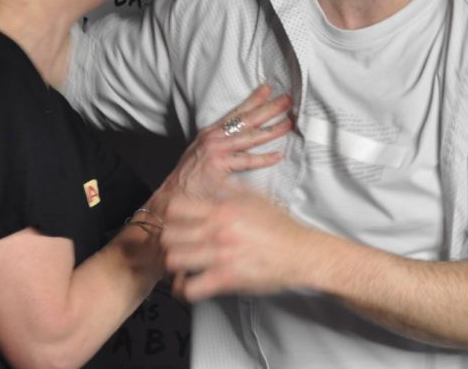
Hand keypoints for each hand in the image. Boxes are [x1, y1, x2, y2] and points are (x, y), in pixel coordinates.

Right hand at [154, 85, 292, 202]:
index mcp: (211, 133)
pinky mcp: (219, 164)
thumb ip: (221, 147)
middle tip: (288, 100)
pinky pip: (247, 160)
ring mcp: (216, 149)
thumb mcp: (201, 155)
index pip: (236, 112)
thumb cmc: (187, 179)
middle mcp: (214, 137)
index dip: (253, 100)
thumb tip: (240, 145)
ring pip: (250, 136)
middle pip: (247, 119)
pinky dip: (264, 158)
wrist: (172, 196)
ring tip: (288, 123)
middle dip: (269, 108)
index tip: (268, 89)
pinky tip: (278, 155)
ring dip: (271, 129)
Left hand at [163, 185, 313, 301]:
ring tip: (178, 263)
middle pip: (169, 234)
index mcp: (221, 210)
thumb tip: (212, 180)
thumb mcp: (255, 197)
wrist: (300, 252)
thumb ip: (230, 188)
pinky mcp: (226, 279)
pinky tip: (188, 283)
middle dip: (168, 239)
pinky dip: (184, 287)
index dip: (170, 215)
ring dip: (173, 263)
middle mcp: (217, 231)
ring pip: (174, 260)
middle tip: (173, 243)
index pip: (177, 208)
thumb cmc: (280, 226)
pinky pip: (190, 288)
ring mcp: (220, 256)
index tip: (173, 221)